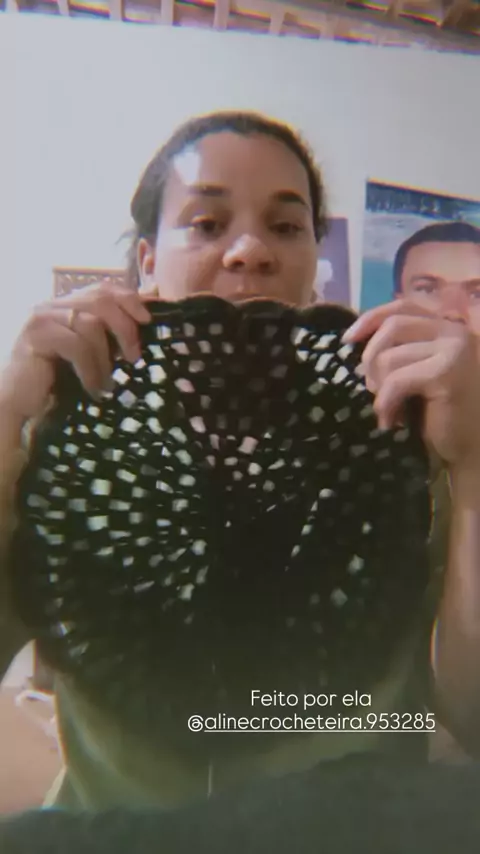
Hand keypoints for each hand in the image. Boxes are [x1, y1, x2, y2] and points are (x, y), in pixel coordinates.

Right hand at [0, 282, 151, 423]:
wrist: (17, 402)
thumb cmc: (54, 381)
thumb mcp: (88, 355)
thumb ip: (108, 335)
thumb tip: (145, 317)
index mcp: (65, 305)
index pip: (102, 288)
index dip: (129, 299)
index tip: (147, 319)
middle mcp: (52, 305)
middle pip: (100, 300)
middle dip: (124, 327)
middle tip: (133, 356)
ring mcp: (41, 317)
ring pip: (90, 324)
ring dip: (105, 358)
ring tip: (107, 382)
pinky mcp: (35, 335)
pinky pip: (76, 346)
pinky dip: (90, 369)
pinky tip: (93, 387)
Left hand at [343, 299, 479, 466]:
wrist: (471, 447)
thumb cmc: (441, 413)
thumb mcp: (416, 373)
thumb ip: (398, 351)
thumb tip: (354, 340)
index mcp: (446, 326)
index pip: (402, 306)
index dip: (371, 318)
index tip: (347, 339)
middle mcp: (454, 331)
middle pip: (392, 326)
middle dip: (371, 358)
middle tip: (371, 388)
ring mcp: (453, 350)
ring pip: (390, 357)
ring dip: (379, 388)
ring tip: (387, 410)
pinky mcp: (447, 373)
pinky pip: (396, 380)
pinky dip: (386, 403)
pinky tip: (391, 421)